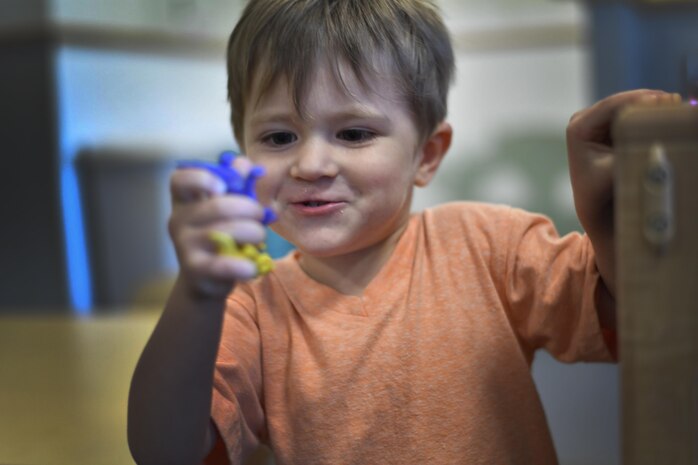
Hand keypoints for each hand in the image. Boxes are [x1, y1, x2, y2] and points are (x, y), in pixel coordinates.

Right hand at [169, 156, 267, 297]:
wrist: (204, 277)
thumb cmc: (219, 233)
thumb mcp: (227, 204)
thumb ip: (236, 182)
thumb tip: (243, 163)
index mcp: (185, 199)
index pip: (180, 179)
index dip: (202, 178)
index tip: (224, 186)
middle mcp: (179, 220)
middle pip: (217, 206)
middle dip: (250, 208)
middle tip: (261, 215)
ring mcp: (185, 245)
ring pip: (225, 233)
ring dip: (253, 233)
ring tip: (259, 237)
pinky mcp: (195, 269)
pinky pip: (222, 265)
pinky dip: (242, 265)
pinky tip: (252, 267)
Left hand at [566, 89, 680, 237]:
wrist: (594, 201)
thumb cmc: (601, 189)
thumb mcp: (617, 171)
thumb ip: (633, 151)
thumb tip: (655, 137)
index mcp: (579, 128)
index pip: (611, 106)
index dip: (639, 99)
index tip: (665, 99)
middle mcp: (584, 119)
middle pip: (622, 102)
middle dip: (650, 101)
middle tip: (677, 101)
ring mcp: (597, 119)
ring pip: (630, 105)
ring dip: (653, 106)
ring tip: (677, 106)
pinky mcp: (610, 123)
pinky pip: (634, 113)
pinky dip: (651, 114)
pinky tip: (670, 113)